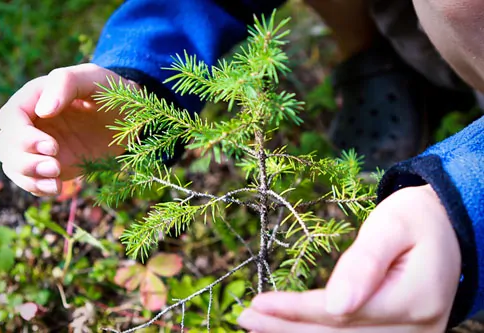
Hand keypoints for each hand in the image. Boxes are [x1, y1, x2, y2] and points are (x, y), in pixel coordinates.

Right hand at [0, 64, 138, 195]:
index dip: (23, 136)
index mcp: (35, 97)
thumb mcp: (93, 79)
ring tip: (56, 181)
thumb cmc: (112, 92)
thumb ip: (65, 84)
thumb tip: (43, 111)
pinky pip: (33, 180)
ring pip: (14, 165)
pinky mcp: (53, 164)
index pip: (11, 118)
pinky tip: (57, 187)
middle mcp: (33, 123)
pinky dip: (39, 188)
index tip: (51, 146)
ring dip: (29, 177)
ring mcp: (40, 147)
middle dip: (24, 160)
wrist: (132, 118)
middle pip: (6, 145)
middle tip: (55, 166)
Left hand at [238, 185, 460, 332]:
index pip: (340, 314)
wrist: (449, 228)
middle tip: (245, 317)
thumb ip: (364, 263)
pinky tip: (290, 329)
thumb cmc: (416, 219)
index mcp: (414, 299)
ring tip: (258, 325)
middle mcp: (415, 329)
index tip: (257, 303)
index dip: (295, 310)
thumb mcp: (392, 225)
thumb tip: (335, 304)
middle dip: (286, 328)